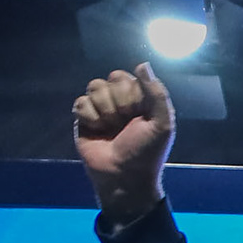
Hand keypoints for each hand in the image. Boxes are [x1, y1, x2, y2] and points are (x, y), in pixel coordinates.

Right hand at [73, 64, 174, 219]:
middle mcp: (120, 101)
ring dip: (104, 110)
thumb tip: (142, 64)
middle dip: (117, 102)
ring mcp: (101, 109)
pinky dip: (89, 117)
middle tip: (123, 123)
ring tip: (110, 128)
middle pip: (109, 80)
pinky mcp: (84, 120)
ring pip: (94, 88)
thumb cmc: (146, 153)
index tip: (137, 114)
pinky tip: (97, 131)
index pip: (127, 77)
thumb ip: (156, 93)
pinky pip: (80, 103)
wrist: (123, 178)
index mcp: (139, 99)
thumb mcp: (162, 123)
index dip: (130, 94)